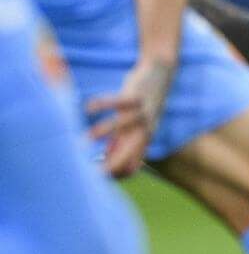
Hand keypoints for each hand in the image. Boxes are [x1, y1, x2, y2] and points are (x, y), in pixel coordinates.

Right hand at [86, 57, 173, 178]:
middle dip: (111, 164)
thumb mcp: (132, 128)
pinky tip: (88, 108)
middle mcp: (144, 131)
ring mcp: (142, 113)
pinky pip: (119, 101)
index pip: (131, 168)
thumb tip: (103, 160)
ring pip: (122, 125)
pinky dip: (103, 104)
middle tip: (87, 172)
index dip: (113, 176)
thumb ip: (119, 143)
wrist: (161, 76)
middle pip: (131, 154)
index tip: (92, 177)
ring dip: (102, 133)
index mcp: (142, 142)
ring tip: (81, 140)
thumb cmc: (139, 107)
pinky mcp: (137, 96)